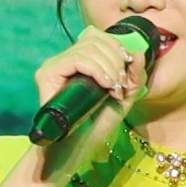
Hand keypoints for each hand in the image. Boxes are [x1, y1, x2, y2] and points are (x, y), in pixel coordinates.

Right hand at [30, 16, 158, 166]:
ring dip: (110, 67)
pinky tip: (105, 85)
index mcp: (80, 62)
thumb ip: (134, 76)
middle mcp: (65, 60)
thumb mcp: (124, 98)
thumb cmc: (96, 127)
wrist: (76, 150)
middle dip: (116, 60)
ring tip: (113, 90)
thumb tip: (139, 52)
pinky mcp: (47, 74)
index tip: (125, 75)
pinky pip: (77, 59)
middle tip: (120, 86)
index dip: (117, 48)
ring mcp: (54, 66)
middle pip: (95, 39)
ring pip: (88, 47)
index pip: (98, 36)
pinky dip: (97, 69)